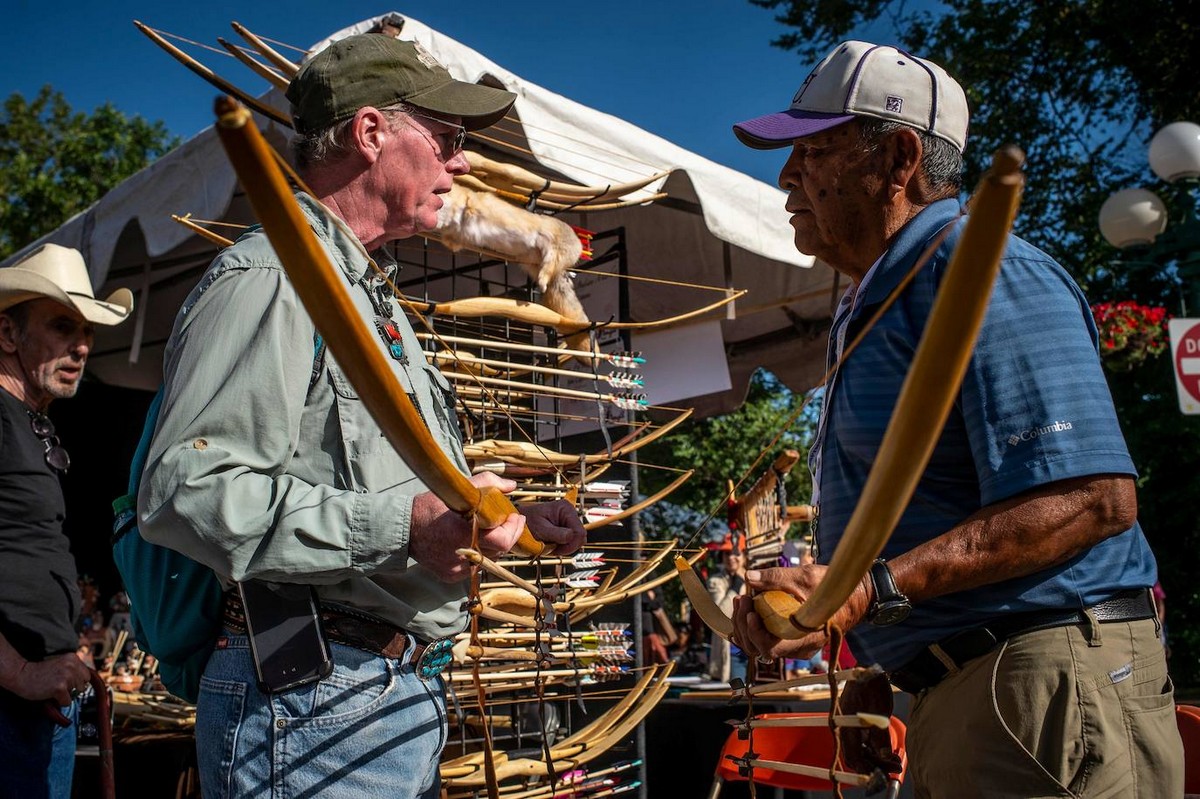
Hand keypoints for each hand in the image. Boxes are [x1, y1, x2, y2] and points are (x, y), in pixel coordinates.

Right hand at [6, 652, 91, 706]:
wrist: (21, 674)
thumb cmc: (40, 672)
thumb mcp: (61, 664)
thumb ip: (74, 669)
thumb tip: (86, 682)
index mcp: (73, 658)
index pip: (86, 676)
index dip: (76, 682)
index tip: (65, 682)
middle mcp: (72, 665)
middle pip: (83, 686)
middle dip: (72, 689)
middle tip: (57, 685)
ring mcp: (66, 676)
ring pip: (75, 694)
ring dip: (65, 695)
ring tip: (52, 688)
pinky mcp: (60, 688)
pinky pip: (67, 702)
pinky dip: (59, 702)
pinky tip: (50, 694)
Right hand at [410, 472, 526, 581]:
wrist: (403, 530)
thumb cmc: (431, 507)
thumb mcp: (458, 490)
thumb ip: (488, 483)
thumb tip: (511, 485)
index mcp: (465, 532)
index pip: (502, 540)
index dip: (514, 530)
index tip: (517, 517)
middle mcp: (462, 554)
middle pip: (499, 550)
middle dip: (508, 535)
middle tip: (509, 522)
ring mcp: (456, 568)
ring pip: (488, 559)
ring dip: (492, 545)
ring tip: (485, 530)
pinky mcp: (451, 575)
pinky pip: (473, 567)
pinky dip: (476, 554)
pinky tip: (467, 542)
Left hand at [520, 499, 586, 554]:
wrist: (518, 524)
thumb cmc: (526, 523)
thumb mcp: (540, 529)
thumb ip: (556, 534)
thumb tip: (571, 536)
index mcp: (565, 508)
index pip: (579, 532)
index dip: (571, 544)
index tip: (557, 549)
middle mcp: (569, 513)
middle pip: (579, 537)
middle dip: (567, 546)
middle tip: (551, 548)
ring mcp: (568, 521)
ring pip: (575, 541)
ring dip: (563, 547)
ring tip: (549, 545)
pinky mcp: (565, 528)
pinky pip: (570, 542)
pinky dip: (561, 546)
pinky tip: (551, 544)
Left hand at [731, 563, 871, 660]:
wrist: (852, 596)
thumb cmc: (833, 588)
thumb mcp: (806, 577)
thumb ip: (777, 577)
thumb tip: (749, 577)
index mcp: (805, 639)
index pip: (771, 649)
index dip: (754, 633)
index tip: (750, 611)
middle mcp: (798, 649)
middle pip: (759, 648)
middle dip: (744, 624)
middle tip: (742, 598)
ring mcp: (793, 646)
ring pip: (759, 645)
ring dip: (745, 624)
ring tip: (742, 599)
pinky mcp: (789, 639)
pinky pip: (765, 639)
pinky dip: (753, 625)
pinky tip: (748, 605)